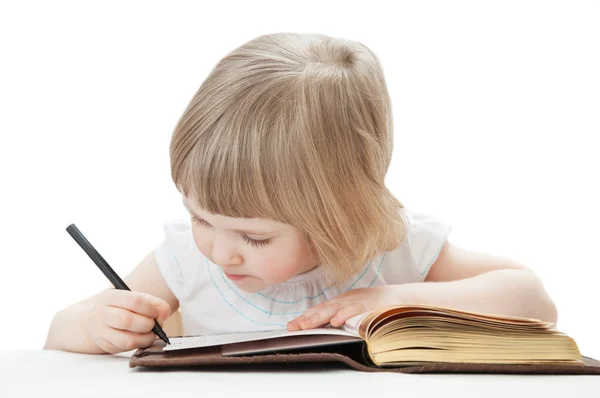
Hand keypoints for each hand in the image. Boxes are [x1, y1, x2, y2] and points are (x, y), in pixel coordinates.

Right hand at [86, 289, 171, 353]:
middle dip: (147, 324)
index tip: (154, 312)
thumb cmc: (122, 308)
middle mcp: (103, 313)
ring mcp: (101, 331)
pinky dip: (138, 345)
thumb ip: (154, 303)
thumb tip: (162, 316)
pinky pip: (125, 348)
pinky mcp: (105, 344)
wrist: (94, 320)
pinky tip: (141, 339)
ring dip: (145, 338)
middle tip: (153, 324)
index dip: (149, 308)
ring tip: (150, 334)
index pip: (134, 300)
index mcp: (111, 297)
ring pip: (126, 339)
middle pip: (127, 320)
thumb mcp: (135, 298)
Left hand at [287, 285, 402, 330]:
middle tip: (292, 327)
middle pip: (322, 309)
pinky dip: (344, 315)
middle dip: (306, 318)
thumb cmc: (375, 305)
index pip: (319, 309)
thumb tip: (327, 326)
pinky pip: (353, 310)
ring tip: (305, 325)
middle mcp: (345, 300)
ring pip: (333, 309)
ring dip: (318, 317)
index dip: (305, 317)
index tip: (292, 326)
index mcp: (341, 302)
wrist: (398, 297)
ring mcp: (355, 301)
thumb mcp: (354, 308)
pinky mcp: (367, 304)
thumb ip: (342, 315)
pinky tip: (335, 321)